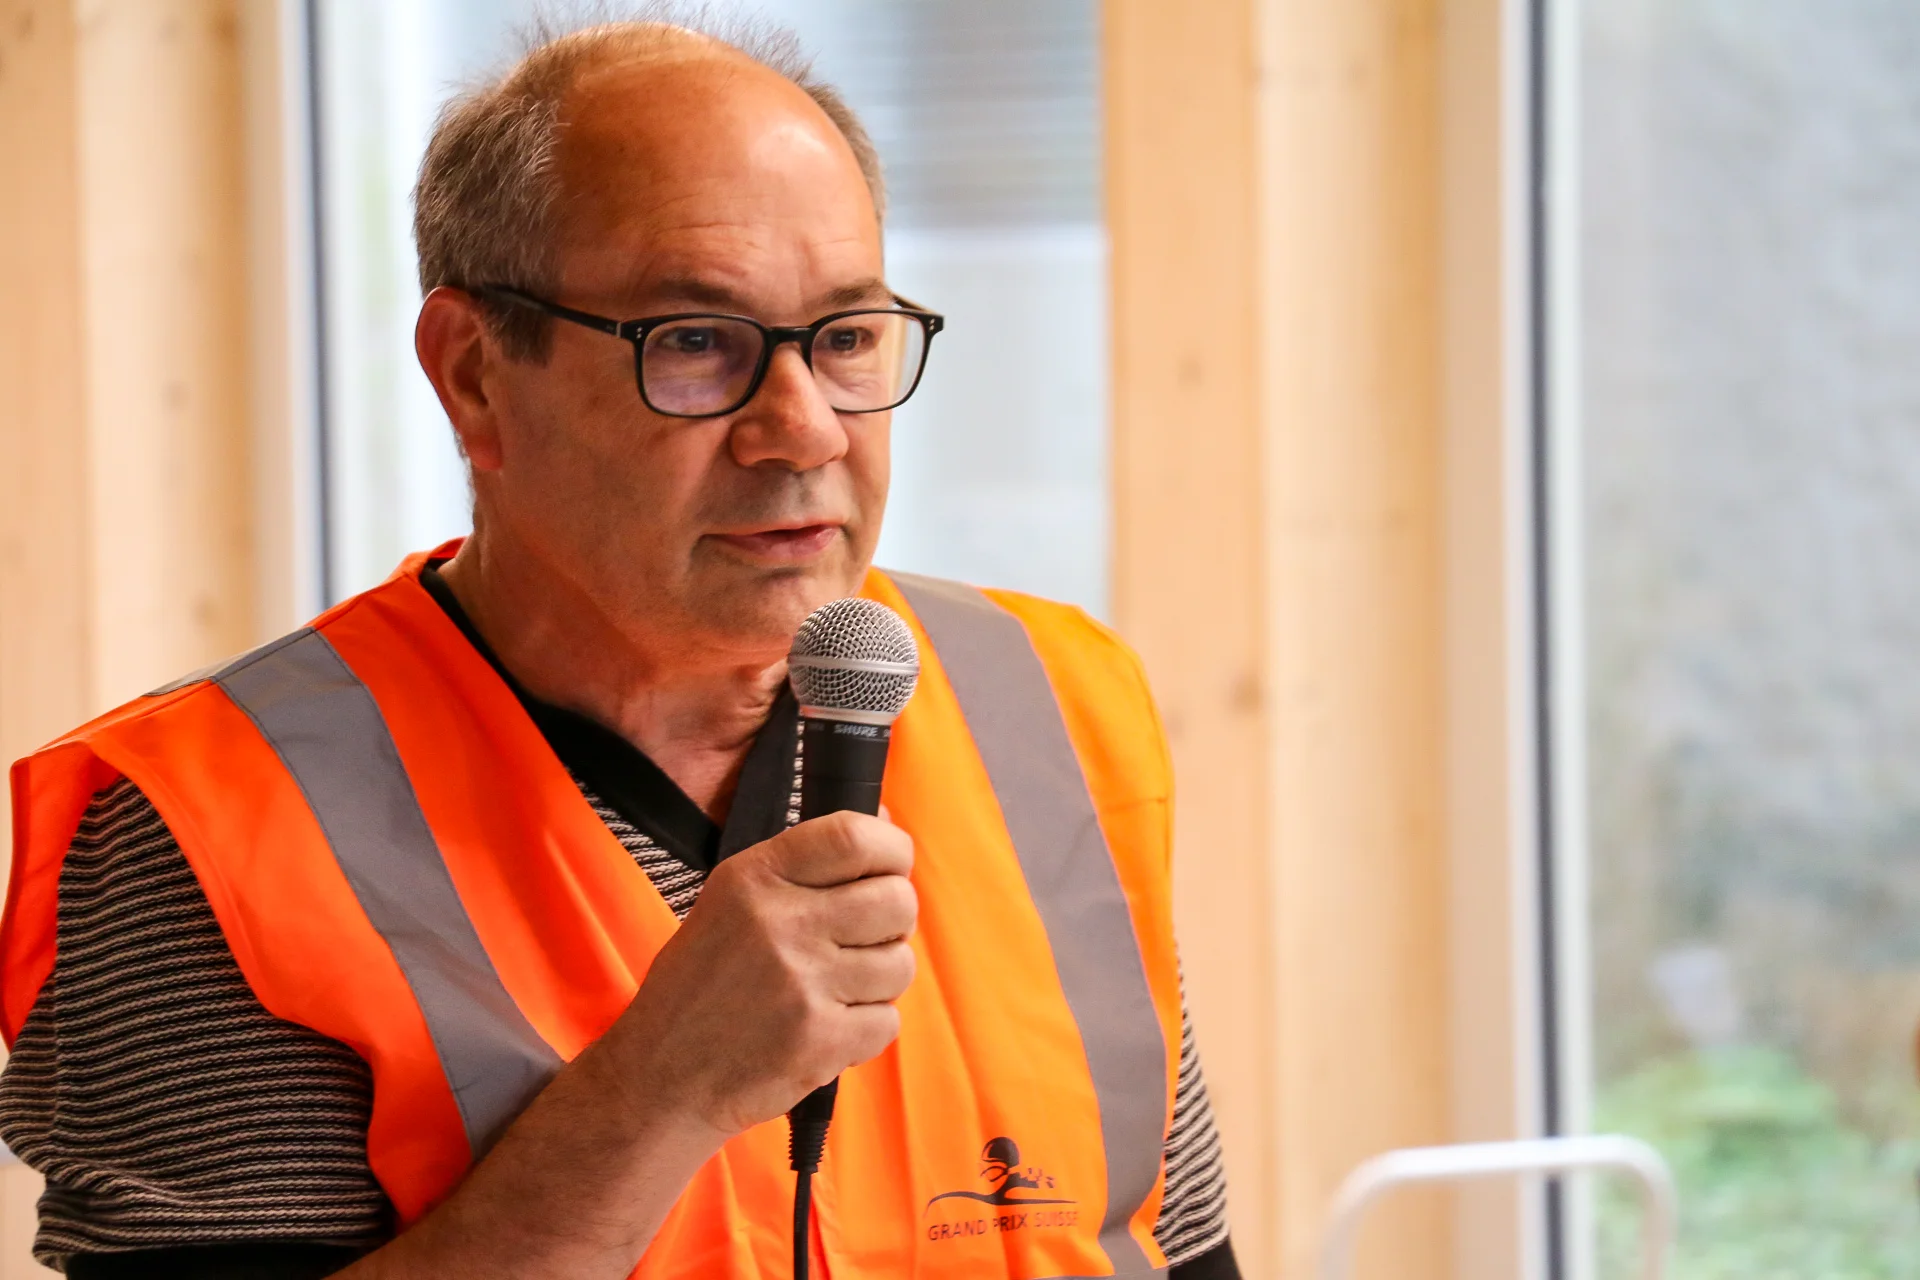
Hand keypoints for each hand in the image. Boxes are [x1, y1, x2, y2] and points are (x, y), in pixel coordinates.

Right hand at [604, 810, 917, 1138]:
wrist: (662, 1075)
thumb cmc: (701, 985)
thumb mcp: (729, 902)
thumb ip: (803, 863)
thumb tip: (883, 823)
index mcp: (755, 878)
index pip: (855, 836)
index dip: (892, 849)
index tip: (891, 866)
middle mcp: (780, 923)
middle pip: (897, 900)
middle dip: (894, 921)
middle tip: (863, 939)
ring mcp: (803, 984)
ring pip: (900, 964)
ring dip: (880, 979)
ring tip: (835, 989)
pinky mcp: (820, 1040)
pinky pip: (888, 1021)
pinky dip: (867, 1028)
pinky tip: (826, 1026)